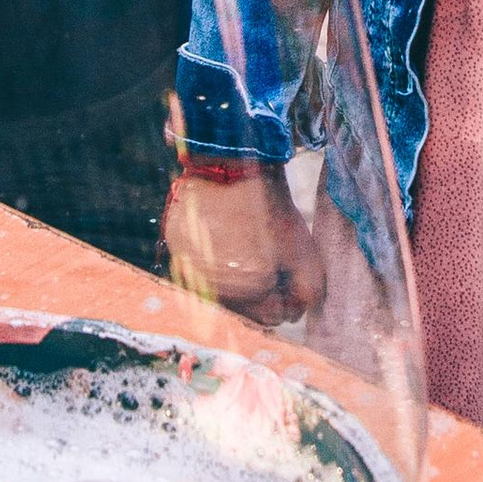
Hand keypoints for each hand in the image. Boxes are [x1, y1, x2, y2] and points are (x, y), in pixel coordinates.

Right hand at [163, 160, 323, 326]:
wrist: (231, 164)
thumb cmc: (270, 208)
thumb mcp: (304, 250)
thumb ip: (308, 292)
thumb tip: (296, 315)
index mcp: (249, 291)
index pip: (272, 317)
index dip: (286, 297)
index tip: (289, 275)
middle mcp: (215, 288)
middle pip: (245, 308)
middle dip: (261, 291)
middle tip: (269, 260)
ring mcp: (190, 270)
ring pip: (220, 291)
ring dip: (235, 279)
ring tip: (245, 246)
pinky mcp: (174, 250)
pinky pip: (197, 268)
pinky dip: (211, 260)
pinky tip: (223, 238)